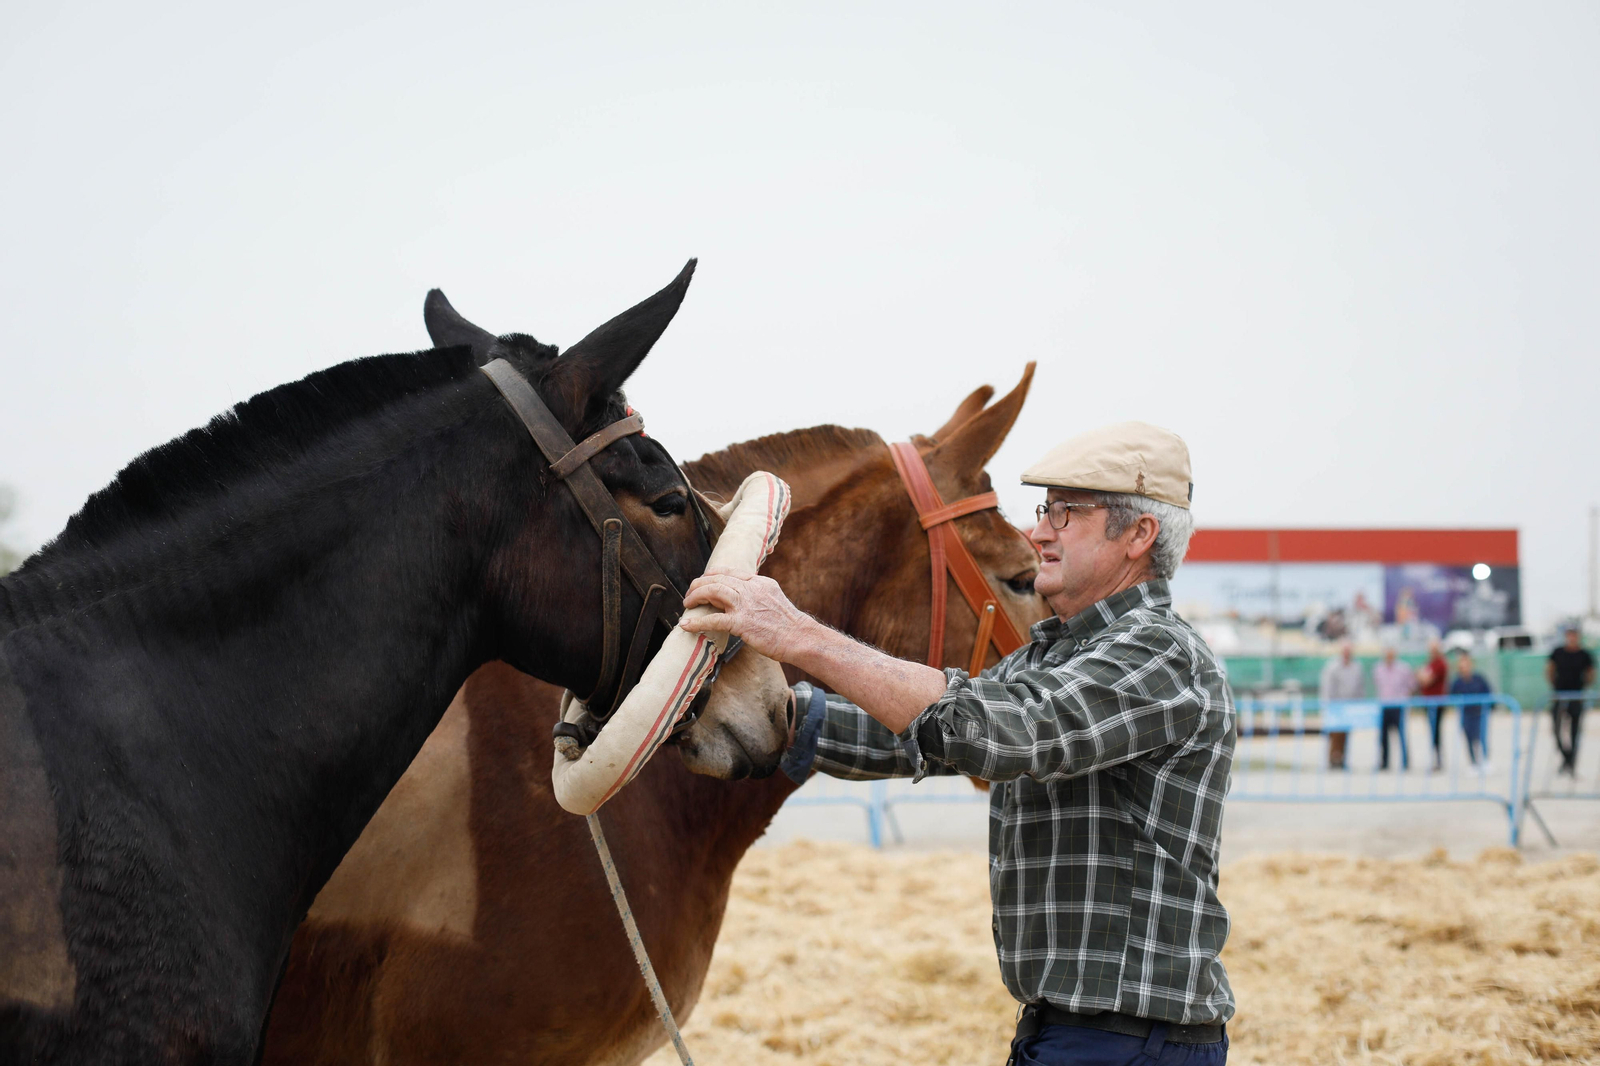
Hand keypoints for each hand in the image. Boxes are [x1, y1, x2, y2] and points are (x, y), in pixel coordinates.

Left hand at [680, 566, 813, 662]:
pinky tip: (686, 625)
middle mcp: (751, 589)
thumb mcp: (774, 599)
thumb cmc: (788, 624)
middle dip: (699, 585)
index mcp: (759, 582)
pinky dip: (697, 622)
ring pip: (714, 591)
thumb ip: (757, 595)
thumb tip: (740, 599)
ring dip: (696, 596)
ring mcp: (746, 604)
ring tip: (687, 604)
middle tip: (690, 594)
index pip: (729, 572)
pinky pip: (713, 619)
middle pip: (718, 579)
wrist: (800, 637)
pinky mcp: (742, 622)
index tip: (702, 581)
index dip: (712, 575)